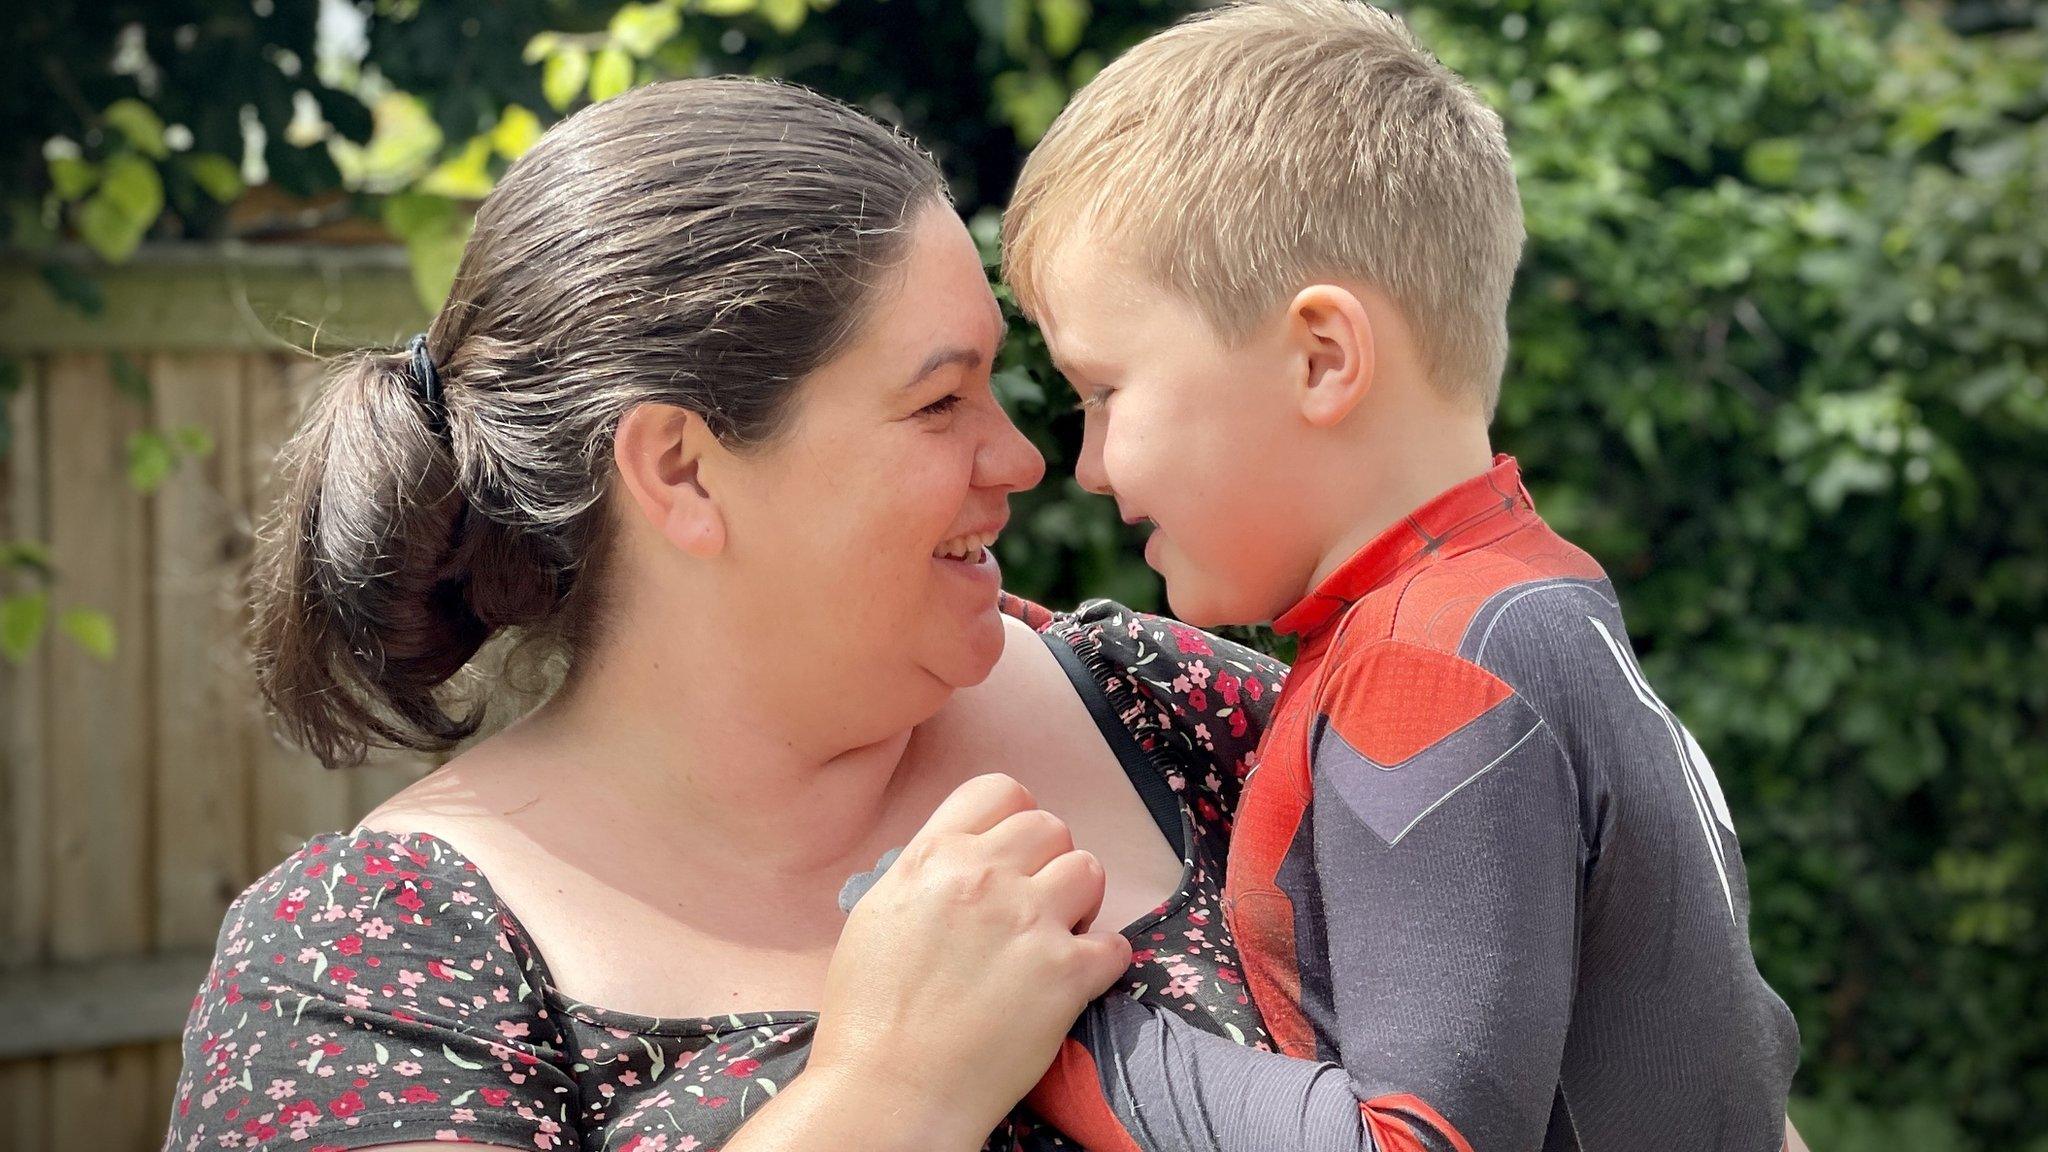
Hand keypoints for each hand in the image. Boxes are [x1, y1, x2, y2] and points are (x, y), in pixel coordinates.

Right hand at [807, 773, 1132, 1145]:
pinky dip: (1102, 962)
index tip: (1012, 854)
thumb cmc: (869, 1016)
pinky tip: (1075, 980)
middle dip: (1048, 862)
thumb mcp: (878, 914)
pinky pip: (1116, 944)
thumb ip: (925, 872)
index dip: (1013, 819)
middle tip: (1033, 906)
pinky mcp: (1066, 973)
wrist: (889, 1090)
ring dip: (1080, 903)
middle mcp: (984, 876)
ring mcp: (1030, 922)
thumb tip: (961, 857)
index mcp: (933, 856)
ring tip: (1055, 938)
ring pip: (1090, 870)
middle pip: (1052, 826)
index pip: (1000, 790)